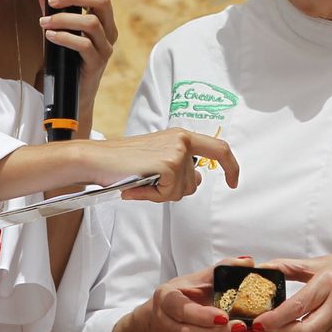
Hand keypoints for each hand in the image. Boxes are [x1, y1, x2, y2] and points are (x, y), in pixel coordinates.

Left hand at [37, 0, 116, 99]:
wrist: (71, 94)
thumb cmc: (66, 58)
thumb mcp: (58, 27)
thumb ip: (51, 5)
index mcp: (103, 16)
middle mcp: (109, 28)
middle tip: (51, 1)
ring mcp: (106, 45)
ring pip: (91, 22)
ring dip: (63, 19)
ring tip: (44, 22)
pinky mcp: (98, 62)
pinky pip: (84, 45)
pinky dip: (65, 37)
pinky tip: (50, 36)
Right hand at [75, 128, 239, 201]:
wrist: (97, 159)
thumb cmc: (122, 162)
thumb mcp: (157, 161)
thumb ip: (180, 167)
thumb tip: (198, 178)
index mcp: (180, 136)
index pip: (219, 148)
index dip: (231, 167)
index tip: (233, 182)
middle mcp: (182, 140)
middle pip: (195, 181)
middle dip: (175, 191)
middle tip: (151, 185)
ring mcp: (177, 151)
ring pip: (182, 190)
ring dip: (161, 193)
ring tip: (141, 181)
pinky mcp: (169, 163)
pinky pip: (169, 193)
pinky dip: (153, 196)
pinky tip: (138, 185)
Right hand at [139, 255, 256, 331]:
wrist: (164, 318)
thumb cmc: (184, 294)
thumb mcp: (197, 278)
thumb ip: (221, 269)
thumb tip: (248, 262)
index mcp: (166, 298)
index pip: (179, 308)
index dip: (200, 314)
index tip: (223, 316)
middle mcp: (166, 321)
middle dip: (216, 331)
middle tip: (241, 325)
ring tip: (246, 331)